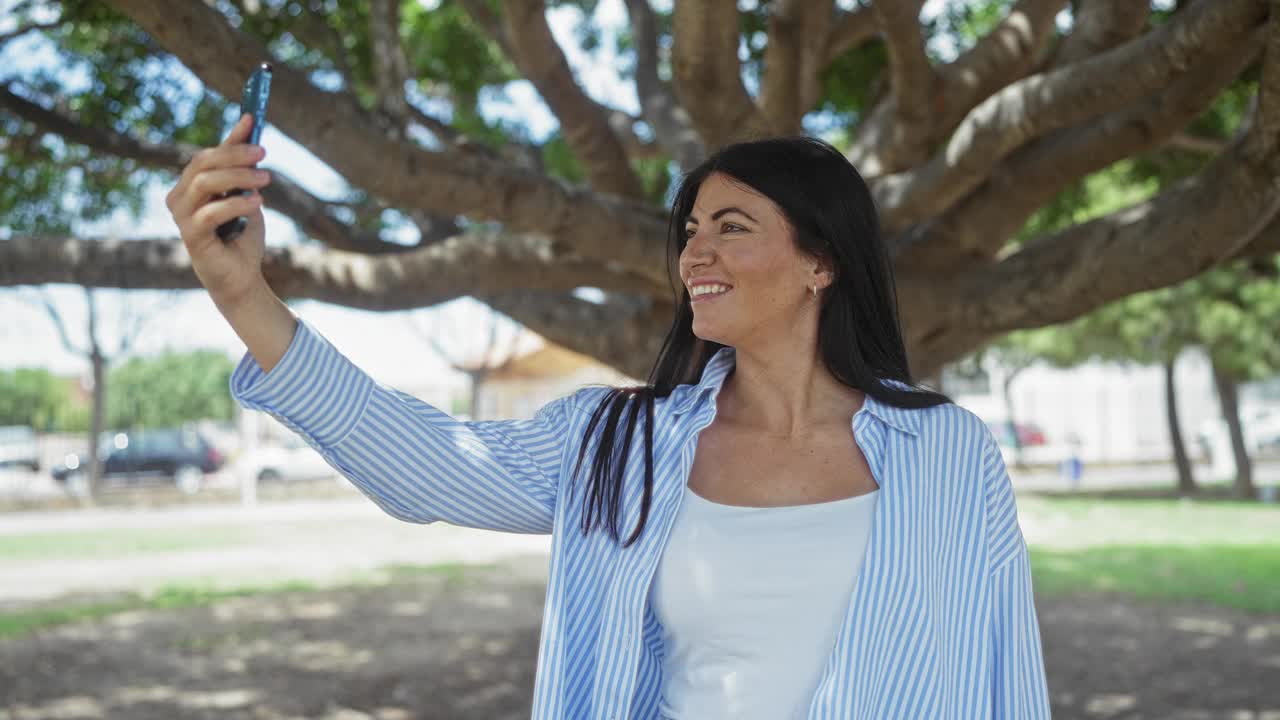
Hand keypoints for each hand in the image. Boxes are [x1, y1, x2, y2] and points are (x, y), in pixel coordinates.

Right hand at [165, 113, 272, 305]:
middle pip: (203, 163)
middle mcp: (179, 197)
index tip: (252, 118)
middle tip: (263, 152)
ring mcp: (181, 216)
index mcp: (190, 186)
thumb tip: (253, 136)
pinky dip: (237, 203)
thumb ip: (244, 171)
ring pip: (205, 182)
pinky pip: (212, 211)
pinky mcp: (191, 235)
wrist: (241, 276)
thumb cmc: (241, 236)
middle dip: (235, 154)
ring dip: (239, 176)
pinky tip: (258, 202)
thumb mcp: (246, 196)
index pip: (208, 154)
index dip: (230, 137)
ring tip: (266, 179)